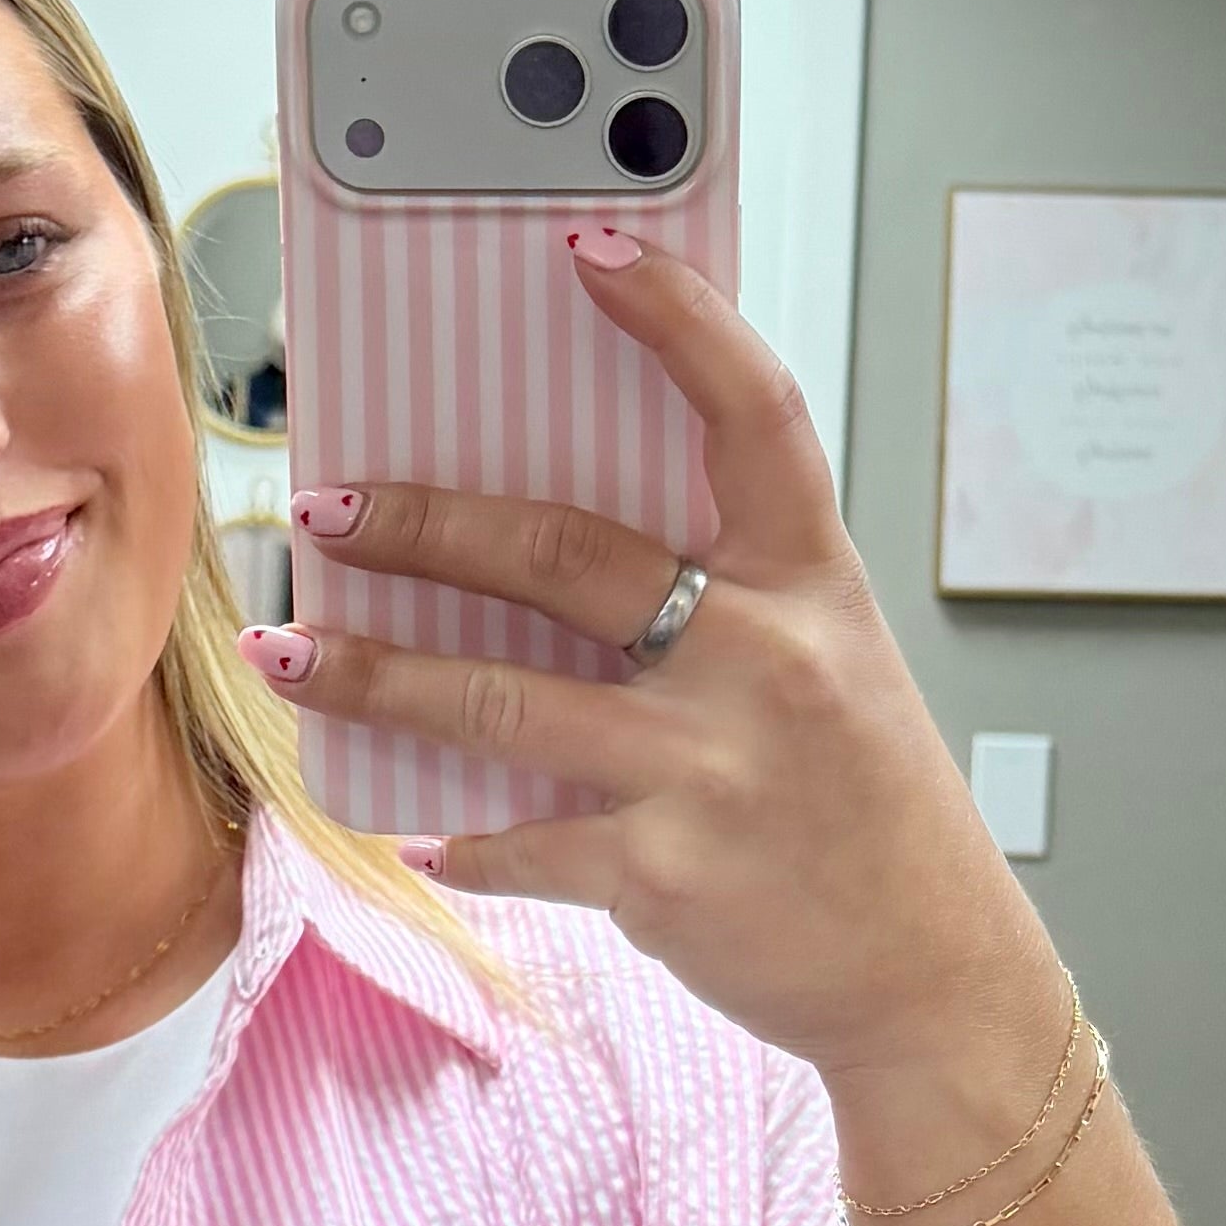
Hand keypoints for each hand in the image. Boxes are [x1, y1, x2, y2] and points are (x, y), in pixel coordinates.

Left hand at [240, 222, 1064, 1105]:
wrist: (935, 974)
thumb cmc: (872, 809)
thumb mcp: (832, 667)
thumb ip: (726, 600)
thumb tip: (549, 553)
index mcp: (814, 584)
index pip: (751, 413)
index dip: (675, 320)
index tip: (589, 250)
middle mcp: (765, 660)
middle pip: (563, 556)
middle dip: (424, 525)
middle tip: (328, 504)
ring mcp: (710, 769)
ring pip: (499, 702)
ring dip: (374, 677)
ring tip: (289, 654)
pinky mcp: (664, 874)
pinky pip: (522, 841)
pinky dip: (459, 840)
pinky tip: (414, 833)